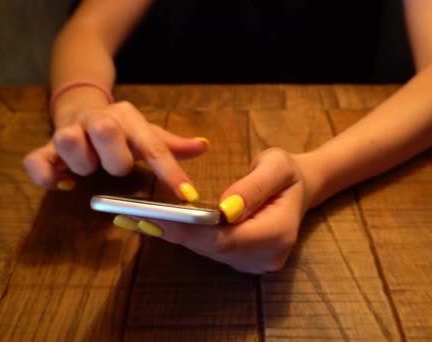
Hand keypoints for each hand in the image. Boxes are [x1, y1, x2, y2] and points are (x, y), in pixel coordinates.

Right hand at [23, 87, 206, 200]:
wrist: (81, 108)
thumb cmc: (122, 130)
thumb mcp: (147, 134)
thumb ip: (172, 145)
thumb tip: (203, 146)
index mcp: (128, 119)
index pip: (153, 146)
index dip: (170, 173)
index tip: (186, 196)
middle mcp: (97, 121)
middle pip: (105, 130)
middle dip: (116, 158)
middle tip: (119, 169)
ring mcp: (68, 133)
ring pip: (68, 140)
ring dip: (82, 162)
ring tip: (89, 171)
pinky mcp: (45, 149)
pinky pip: (35, 162)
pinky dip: (47, 177)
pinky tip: (65, 184)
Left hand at [114, 148, 313, 273]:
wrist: (299, 189)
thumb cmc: (287, 173)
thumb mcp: (276, 165)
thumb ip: (253, 186)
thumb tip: (225, 209)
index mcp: (278, 234)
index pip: (226, 239)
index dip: (190, 230)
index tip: (156, 215)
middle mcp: (265, 257)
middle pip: (212, 248)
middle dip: (174, 231)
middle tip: (133, 214)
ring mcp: (253, 263)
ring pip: (208, 251)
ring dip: (174, 234)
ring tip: (136, 217)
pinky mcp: (242, 261)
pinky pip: (210, 249)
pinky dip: (185, 235)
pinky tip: (159, 222)